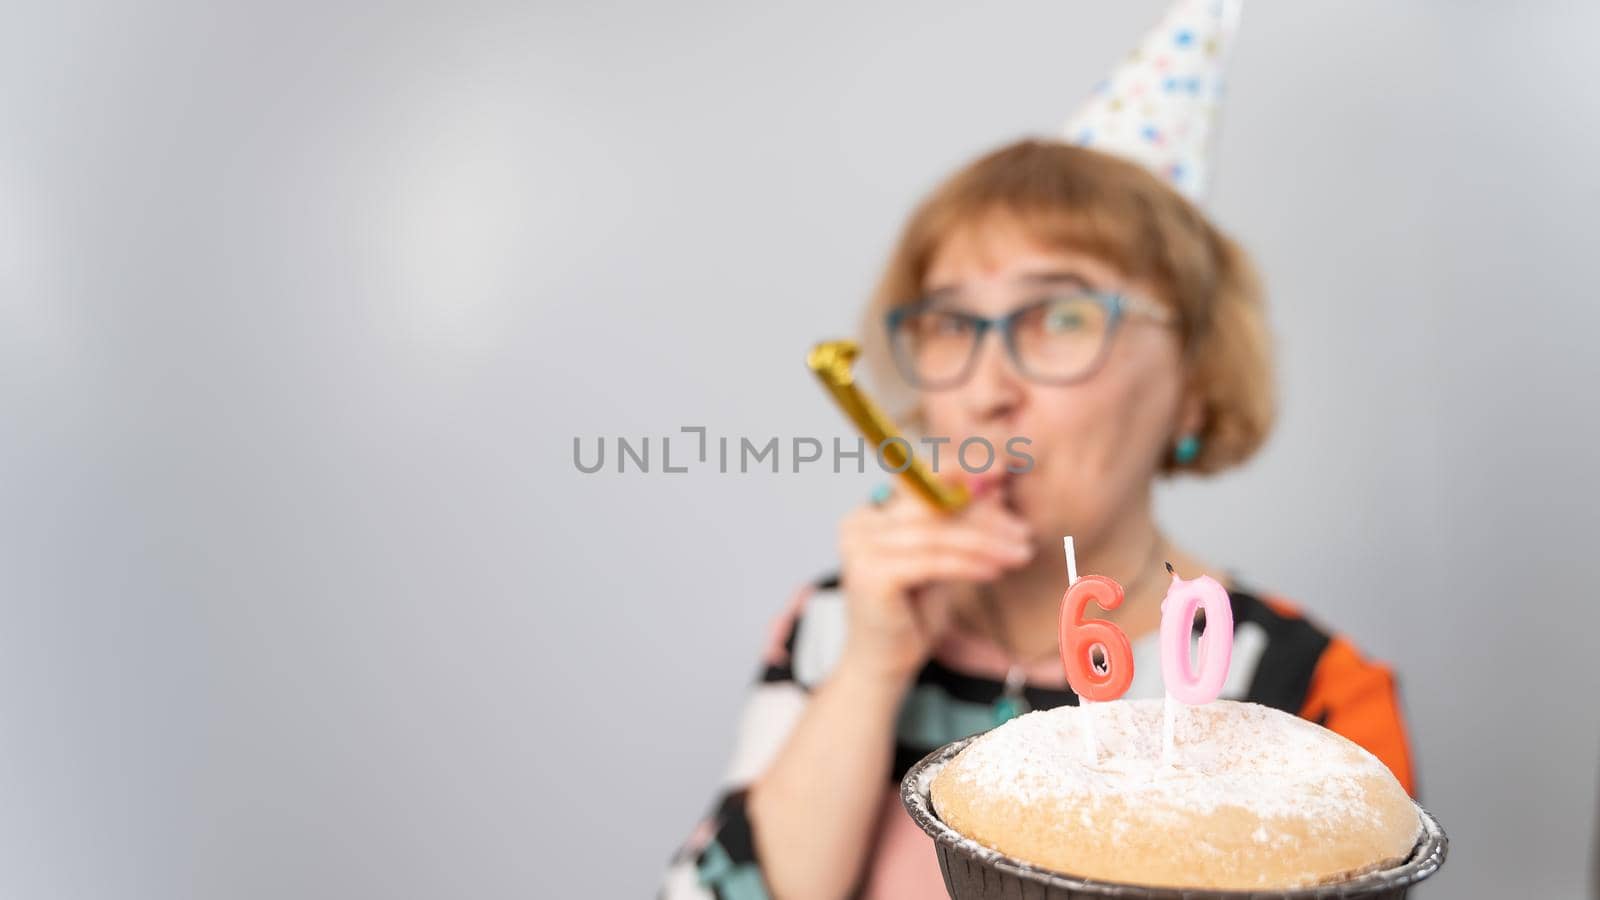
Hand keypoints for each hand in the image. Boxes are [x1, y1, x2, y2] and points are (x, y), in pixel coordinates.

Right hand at [836, 482, 1033, 682]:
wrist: (883, 664)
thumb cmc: (911, 613)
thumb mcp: (941, 559)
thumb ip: (958, 524)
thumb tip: (995, 487)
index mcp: (870, 513)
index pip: (921, 481)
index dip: (962, 471)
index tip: (1003, 470)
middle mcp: (859, 524)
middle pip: (931, 506)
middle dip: (984, 516)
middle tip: (1023, 531)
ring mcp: (860, 548)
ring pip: (937, 535)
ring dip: (986, 543)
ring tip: (1020, 554)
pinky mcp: (872, 575)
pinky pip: (933, 562)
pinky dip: (969, 564)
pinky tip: (996, 570)